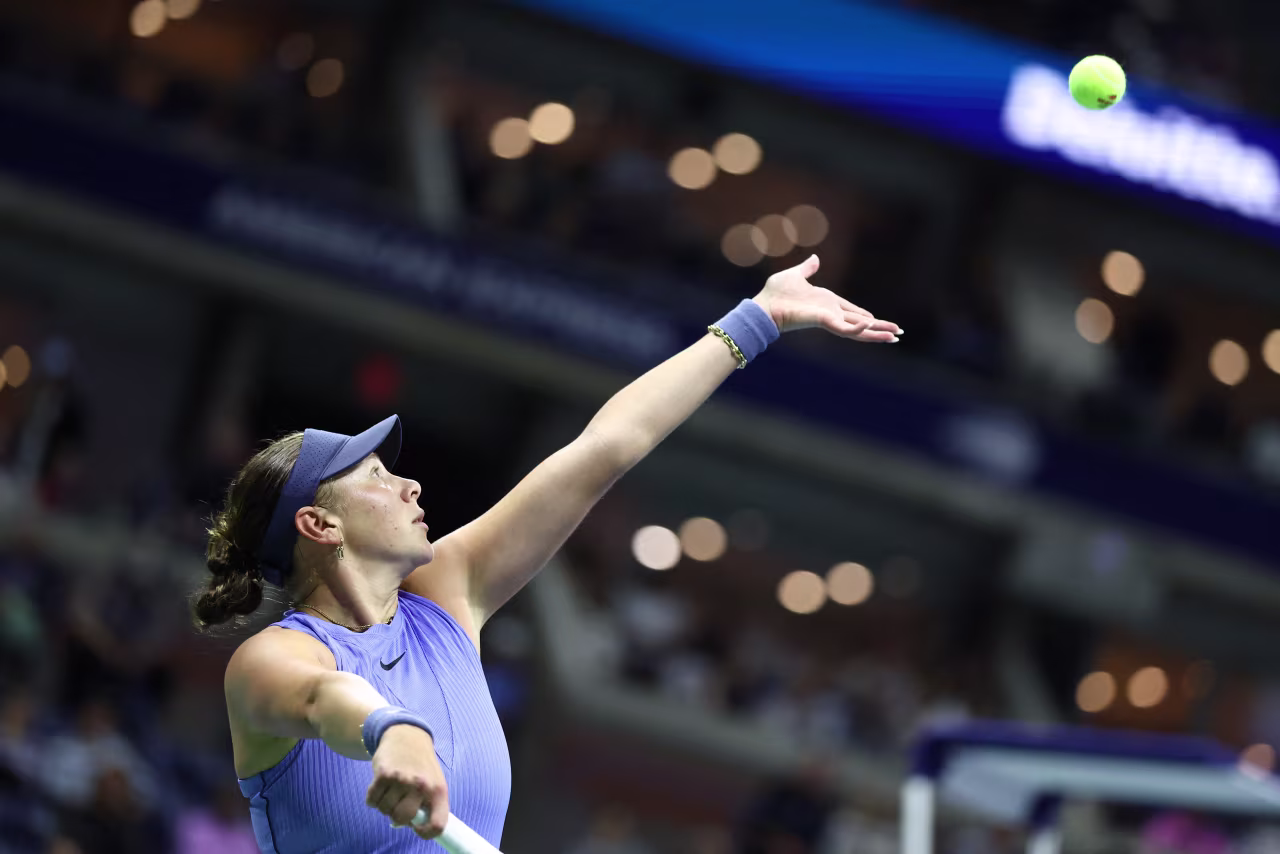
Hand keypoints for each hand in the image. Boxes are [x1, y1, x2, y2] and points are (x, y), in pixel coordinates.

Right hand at [366, 724, 448, 839]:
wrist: (407, 736)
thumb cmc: (421, 766)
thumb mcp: (432, 783)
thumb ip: (423, 805)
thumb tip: (403, 825)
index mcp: (438, 791)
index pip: (438, 824)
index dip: (426, 833)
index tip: (416, 828)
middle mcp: (422, 785)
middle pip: (402, 819)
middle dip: (397, 817)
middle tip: (398, 804)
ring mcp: (402, 779)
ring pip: (385, 810)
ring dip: (384, 805)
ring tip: (391, 791)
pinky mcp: (384, 774)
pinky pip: (372, 800)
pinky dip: (372, 798)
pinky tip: (380, 787)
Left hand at [752, 255, 900, 340]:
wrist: (764, 305)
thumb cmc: (775, 293)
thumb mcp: (795, 275)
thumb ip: (807, 268)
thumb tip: (815, 259)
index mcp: (827, 303)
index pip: (853, 312)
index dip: (867, 317)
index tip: (880, 322)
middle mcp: (831, 313)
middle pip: (861, 323)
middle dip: (879, 329)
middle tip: (897, 334)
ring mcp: (829, 319)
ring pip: (858, 329)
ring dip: (876, 333)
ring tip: (894, 337)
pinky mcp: (824, 322)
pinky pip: (845, 328)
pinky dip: (858, 329)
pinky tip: (871, 326)